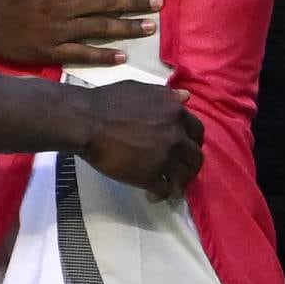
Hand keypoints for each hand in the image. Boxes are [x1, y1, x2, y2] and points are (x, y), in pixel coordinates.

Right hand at [0, 0, 160, 66]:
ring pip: (99, 28)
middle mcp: (62, 5)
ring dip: (127, 27)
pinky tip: (121, 57)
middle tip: (159, 2)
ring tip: (149, 27)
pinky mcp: (48, 53)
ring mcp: (56, 31)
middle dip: (135, 1)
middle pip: (106, 2)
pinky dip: (102, 56)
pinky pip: (81, 55)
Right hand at [80, 82, 203, 202]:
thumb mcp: (140, 89)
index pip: (197, 131)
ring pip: (184, 177)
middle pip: (195, 157)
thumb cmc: (108, 101)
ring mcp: (164, 156)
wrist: (87, 121)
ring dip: (178, 184)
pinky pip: (165, 190)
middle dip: (189, 166)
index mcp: (174, 111)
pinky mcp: (150, 176)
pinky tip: (152, 194)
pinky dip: (161, 194)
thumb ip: (165, 96)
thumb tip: (185, 97)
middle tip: (180, 171)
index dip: (192, 142)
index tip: (185, 148)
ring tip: (169, 188)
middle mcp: (175, 133)